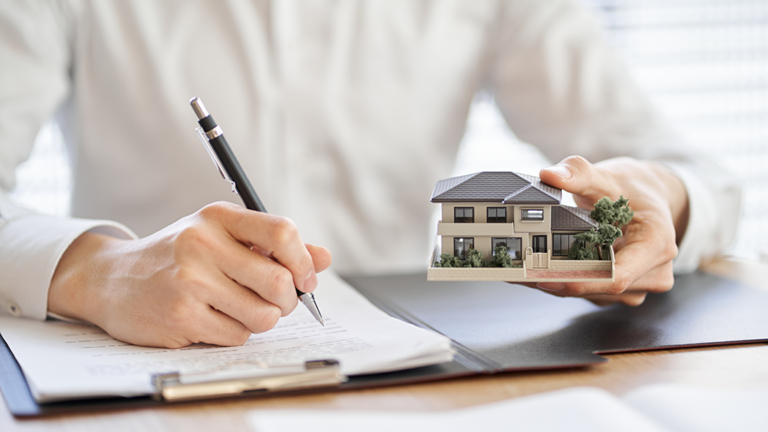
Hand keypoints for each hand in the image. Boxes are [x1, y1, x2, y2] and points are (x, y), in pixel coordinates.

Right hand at [48, 202, 331, 347]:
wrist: (112, 279)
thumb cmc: (178, 256)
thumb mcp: (221, 236)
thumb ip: (274, 245)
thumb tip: (324, 258)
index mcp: (218, 217)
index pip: (282, 231)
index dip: (303, 260)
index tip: (306, 278)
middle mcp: (203, 244)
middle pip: (279, 281)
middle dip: (288, 300)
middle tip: (278, 301)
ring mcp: (190, 281)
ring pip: (263, 315)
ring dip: (263, 319)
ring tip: (242, 309)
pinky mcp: (181, 316)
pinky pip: (238, 335)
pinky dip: (236, 332)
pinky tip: (215, 318)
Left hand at [535, 156, 688, 305]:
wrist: (649, 198)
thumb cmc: (632, 189)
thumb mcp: (607, 175)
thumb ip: (578, 173)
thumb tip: (549, 175)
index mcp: (657, 244)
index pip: (617, 276)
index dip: (580, 281)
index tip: (546, 278)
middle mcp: (655, 270)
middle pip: (601, 288)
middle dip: (560, 281)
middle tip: (519, 272)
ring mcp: (641, 284)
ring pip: (594, 294)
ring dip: (560, 284)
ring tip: (525, 269)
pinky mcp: (625, 290)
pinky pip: (593, 292)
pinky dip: (568, 282)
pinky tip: (544, 270)